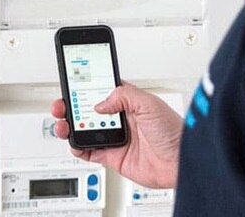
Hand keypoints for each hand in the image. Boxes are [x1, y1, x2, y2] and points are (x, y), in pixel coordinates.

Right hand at [50, 82, 182, 188]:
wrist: (181, 162)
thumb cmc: (174, 131)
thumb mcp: (150, 104)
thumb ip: (124, 96)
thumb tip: (100, 103)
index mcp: (128, 101)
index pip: (101, 89)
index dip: (85, 86)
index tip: (72, 82)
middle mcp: (120, 118)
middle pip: (88, 109)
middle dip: (72, 105)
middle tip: (62, 104)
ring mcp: (115, 137)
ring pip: (84, 129)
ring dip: (71, 125)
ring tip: (64, 123)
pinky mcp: (112, 156)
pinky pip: (89, 151)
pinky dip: (78, 147)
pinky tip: (74, 142)